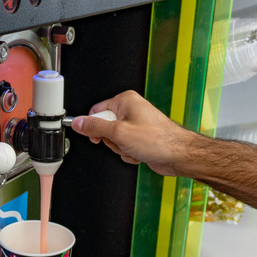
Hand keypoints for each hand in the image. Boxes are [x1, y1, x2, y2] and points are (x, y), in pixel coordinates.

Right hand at [70, 90, 195, 176]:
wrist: (178, 155)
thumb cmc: (158, 140)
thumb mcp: (119, 133)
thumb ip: (95, 127)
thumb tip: (78, 122)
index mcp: (125, 101)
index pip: (96, 111)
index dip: (94, 126)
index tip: (96, 136)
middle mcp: (131, 110)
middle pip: (104, 127)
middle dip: (111, 140)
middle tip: (122, 142)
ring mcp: (136, 125)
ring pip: (114, 140)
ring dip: (121, 149)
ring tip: (134, 148)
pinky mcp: (139, 138)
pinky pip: (124, 147)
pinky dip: (129, 153)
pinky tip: (139, 153)